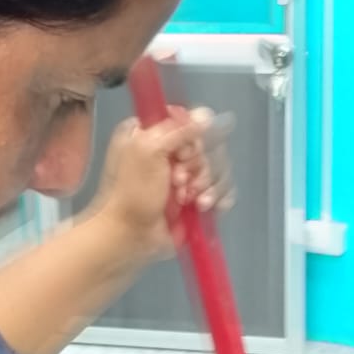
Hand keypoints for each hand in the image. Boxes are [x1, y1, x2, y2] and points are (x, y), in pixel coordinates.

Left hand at [91, 106, 234, 261]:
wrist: (130, 237)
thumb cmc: (132, 193)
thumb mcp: (149, 151)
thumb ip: (178, 129)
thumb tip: (207, 115)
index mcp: (152, 132)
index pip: (189, 121)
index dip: (192, 138)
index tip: (183, 154)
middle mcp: (169, 151)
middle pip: (208, 145)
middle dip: (199, 167)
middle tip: (179, 182)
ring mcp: (185, 176)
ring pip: (217, 167)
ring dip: (208, 185)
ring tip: (194, 202)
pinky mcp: (196, 198)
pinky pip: (222, 189)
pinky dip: (218, 197)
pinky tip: (206, 207)